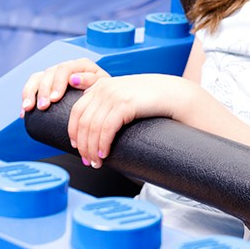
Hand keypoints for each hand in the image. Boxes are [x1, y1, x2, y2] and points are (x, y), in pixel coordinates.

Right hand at [21, 57, 108, 113]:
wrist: (105, 102)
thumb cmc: (107, 94)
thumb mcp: (103, 86)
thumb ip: (92, 80)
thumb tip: (74, 79)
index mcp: (81, 65)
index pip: (65, 68)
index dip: (57, 83)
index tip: (55, 99)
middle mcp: (66, 68)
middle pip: (48, 74)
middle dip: (43, 91)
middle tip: (43, 107)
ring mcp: (55, 76)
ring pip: (37, 79)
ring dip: (30, 93)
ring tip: (28, 109)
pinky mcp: (46, 86)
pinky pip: (31, 88)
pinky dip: (26, 99)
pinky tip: (24, 113)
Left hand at [65, 74, 194, 167]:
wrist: (176, 94)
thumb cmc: (152, 99)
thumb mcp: (124, 95)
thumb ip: (107, 102)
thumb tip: (92, 122)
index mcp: (101, 86)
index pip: (76, 111)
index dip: (74, 132)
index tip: (78, 147)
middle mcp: (104, 88)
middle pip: (82, 122)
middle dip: (83, 145)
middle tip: (88, 161)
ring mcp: (114, 94)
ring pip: (92, 128)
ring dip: (92, 149)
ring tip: (97, 163)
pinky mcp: (125, 104)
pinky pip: (106, 129)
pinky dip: (102, 144)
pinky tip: (105, 154)